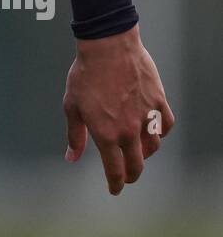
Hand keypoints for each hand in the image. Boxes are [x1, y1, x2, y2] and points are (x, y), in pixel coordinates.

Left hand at [63, 25, 174, 194]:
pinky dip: (160, 132)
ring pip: (153, 147)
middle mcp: (129, 130)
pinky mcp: (158, 102)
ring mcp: (146, 117)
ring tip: (137, 151)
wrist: (107, 46)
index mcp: (106, 134)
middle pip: (137, 165)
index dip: (116, 184)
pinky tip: (153, 130)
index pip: (115, 170)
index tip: (115, 189)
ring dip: (145, 154)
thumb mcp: (72, 106)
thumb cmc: (85, 75)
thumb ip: (75, 135)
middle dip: (131, 175)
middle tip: (127, 176)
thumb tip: (72, 157)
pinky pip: (165, 126)